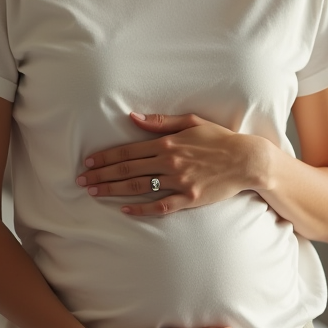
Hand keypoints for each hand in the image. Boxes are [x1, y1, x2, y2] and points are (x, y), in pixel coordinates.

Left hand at [77, 113, 268, 215]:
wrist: (246, 160)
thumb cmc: (220, 139)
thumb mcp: (191, 122)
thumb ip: (161, 122)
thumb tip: (133, 117)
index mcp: (168, 143)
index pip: (129, 151)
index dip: (106, 157)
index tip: (89, 162)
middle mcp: (170, 162)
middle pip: (127, 170)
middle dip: (102, 175)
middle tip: (82, 180)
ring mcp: (179, 182)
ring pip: (138, 187)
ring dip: (113, 190)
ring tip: (94, 192)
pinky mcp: (189, 198)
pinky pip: (160, 206)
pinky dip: (141, 208)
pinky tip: (124, 209)